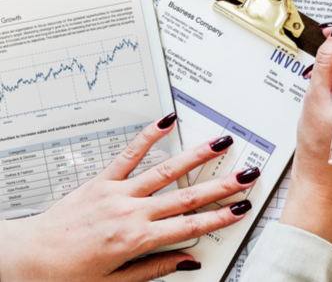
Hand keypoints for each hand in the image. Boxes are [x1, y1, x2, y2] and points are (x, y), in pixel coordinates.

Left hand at [0, 115, 257, 281]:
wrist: (27, 260)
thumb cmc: (66, 276)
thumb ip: (154, 269)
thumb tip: (187, 261)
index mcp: (136, 240)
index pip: (189, 227)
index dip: (219, 216)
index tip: (240, 208)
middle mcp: (130, 213)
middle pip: (186, 197)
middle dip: (221, 185)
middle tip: (246, 174)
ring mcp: (117, 193)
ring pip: (165, 171)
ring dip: (196, 156)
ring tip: (220, 143)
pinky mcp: (102, 181)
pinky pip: (129, 155)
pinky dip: (149, 136)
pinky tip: (167, 122)